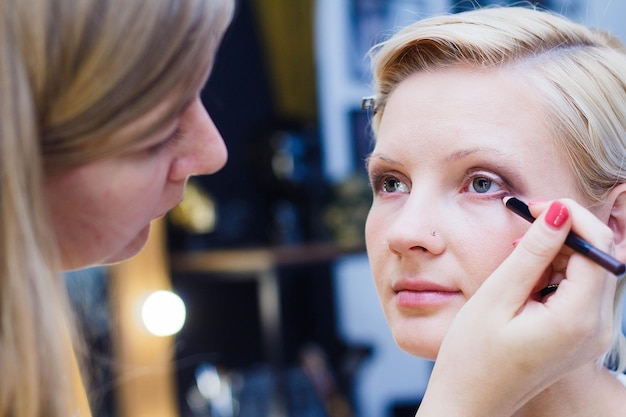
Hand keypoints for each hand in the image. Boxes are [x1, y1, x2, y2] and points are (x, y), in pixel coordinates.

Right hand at [416, 199, 617, 416]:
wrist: (470, 402)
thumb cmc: (473, 356)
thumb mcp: (497, 297)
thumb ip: (531, 253)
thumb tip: (558, 214)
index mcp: (577, 319)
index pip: (599, 248)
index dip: (571, 218)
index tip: (535, 207)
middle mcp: (597, 329)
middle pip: (601, 259)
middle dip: (567, 233)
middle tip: (524, 225)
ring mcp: (592, 336)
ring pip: (593, 273)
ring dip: (561, 253)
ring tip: (518, 256)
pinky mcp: (582, 337)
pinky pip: (583, 292)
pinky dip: (559, 273)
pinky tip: (528, 278)